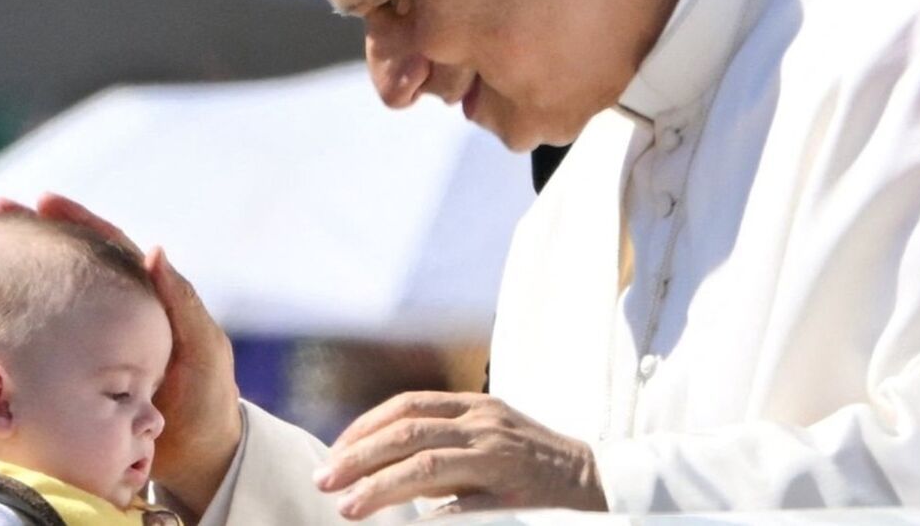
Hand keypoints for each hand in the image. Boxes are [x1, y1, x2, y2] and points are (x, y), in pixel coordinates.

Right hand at [0, 193, 242, 512]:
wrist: (198, 452)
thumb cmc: (208, 395)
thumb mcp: (202, 346)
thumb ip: (181, 302)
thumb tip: (154, 249)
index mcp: (147, 296)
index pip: (108, 246)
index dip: (77, 221)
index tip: (42, 200)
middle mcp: (116, 311)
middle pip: (70, 264)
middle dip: (35, 235)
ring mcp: (94, 341)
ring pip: (54, 299)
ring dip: (20, 274)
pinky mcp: (78, 372)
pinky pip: (46, 340)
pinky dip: (19, 323)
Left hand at [313, 391, 605, 519]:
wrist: (595, 478)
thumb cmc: (530, 462)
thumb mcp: (485, 438)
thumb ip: (440, 443)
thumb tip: (379, 463)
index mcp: (473, 406)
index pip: (406, 405)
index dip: (364, 428)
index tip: (335, 453)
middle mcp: (483, 422)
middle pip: (408, 431)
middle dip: (359, 456)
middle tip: (325, 480)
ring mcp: (499, 454)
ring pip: (427, 463)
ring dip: (381, 486)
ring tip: (348, 507)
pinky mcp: (514, 488)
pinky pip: (466, 502)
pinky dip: (433, 514)